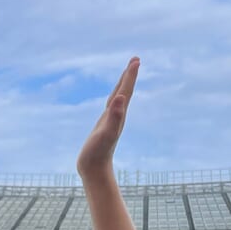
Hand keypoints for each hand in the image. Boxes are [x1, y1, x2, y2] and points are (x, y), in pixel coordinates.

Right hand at [77, 57, 138, 176]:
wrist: (94, 169)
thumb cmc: (98, 152)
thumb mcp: (106, 133)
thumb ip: (115, 117)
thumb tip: (121, 98)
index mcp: (118, 115)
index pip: (125, 91)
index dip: (130, 75)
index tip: (136, 60)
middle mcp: (117, 116)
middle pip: (125, 92)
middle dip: (129, 76)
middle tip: (135, 60)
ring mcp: (110, 122)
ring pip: (118, 100)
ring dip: (122, 86)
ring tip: (125, 75)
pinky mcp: (103, 127)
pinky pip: (110, 109)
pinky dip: (113, 100)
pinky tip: (113, 101)